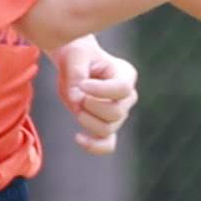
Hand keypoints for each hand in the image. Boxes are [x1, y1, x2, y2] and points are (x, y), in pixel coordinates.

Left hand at [56, 37, 137, 153]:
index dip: (102, 91)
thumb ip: (76, 75)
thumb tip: (77, 100)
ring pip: (108, 129)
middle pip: (116, 113)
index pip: (122, 89)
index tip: (82, 85)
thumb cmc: (77, 55)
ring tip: (76, 107)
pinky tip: (77, 137)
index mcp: (125, 74)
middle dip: (91, 107)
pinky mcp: (106, 125)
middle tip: (77, 94)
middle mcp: (127, 97)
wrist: (74, 64)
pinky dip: (94, 146)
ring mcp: (118, 113)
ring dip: (87, 121)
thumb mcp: (75, 56)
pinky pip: (107, 144)